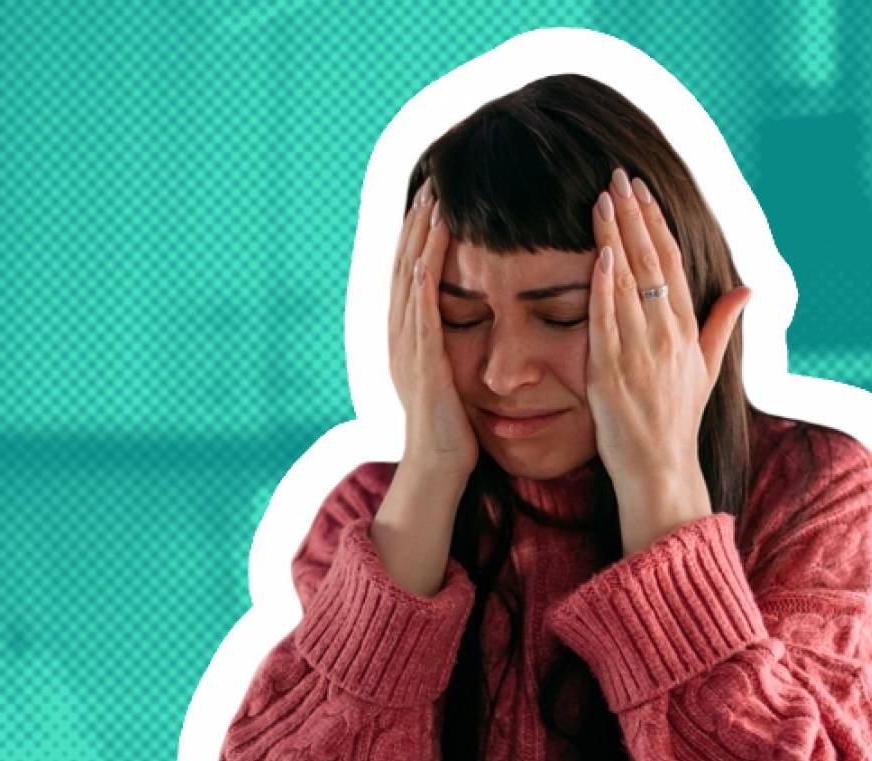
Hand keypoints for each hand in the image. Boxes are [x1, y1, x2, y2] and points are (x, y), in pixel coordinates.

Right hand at [388, 179, 475, 483]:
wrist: (439, 466)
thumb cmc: (454, 424)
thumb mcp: (453, 372)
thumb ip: (455, 341)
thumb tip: (470, 316)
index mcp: (409, 335)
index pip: (412, 271)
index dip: (419, 233)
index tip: (432, 197)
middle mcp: (401, 336)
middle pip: (405, 265)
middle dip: (417, 224)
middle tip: (429, 183)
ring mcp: (408, 349)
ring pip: (411, 282)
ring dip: (420, 241)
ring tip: (431, 203)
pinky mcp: (424, 366)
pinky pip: (422, 317)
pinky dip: (423, 283)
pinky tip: (428, 256)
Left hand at [588, 168, 752, 550]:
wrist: (660, 467)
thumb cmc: (678, 418)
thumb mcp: (708, 368)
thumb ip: (723, 323)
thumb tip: (750, 287)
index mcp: (688, 330)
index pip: (674, 264)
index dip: (656, 223)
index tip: (642, 191)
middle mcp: (668, 336)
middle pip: (651, 262)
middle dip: (634, 216)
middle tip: (618, 178)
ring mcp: (640, 352)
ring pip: (628, 283)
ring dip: (615, 238)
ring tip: (602, 201)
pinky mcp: (612, 372)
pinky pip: (608, 322)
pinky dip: (604, 287)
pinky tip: (599, 255)